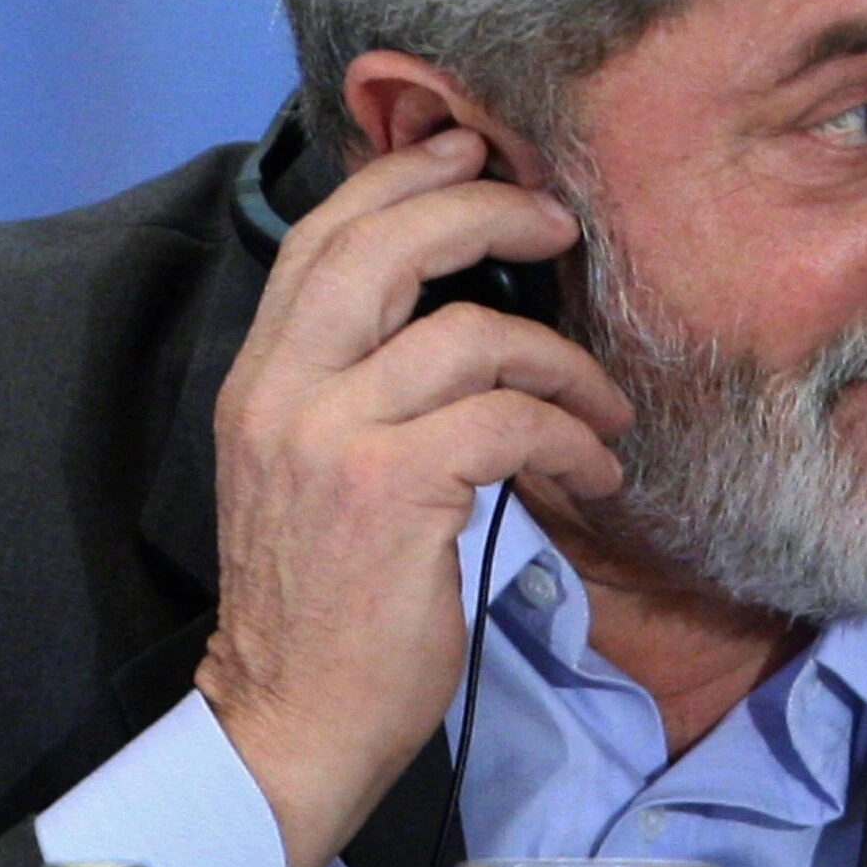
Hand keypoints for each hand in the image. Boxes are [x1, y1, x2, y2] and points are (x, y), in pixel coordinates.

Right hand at [196, 127, 632, 866]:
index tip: (476, 150)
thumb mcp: (320, 464)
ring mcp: (331, 437)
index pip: (322, 236)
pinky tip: (597, 466)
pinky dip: (573, 435)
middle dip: (487, 210)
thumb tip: (465, 301)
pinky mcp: (390, 488)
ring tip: (605, 405)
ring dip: (565, 362)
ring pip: (473, 336)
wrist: (293, 717)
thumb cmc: (334, 594)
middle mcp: (282, 391)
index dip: (403, 177)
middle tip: (561, 223)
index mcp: (261, 376)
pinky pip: (512, 420)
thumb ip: (365, 379)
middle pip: (386, 247)